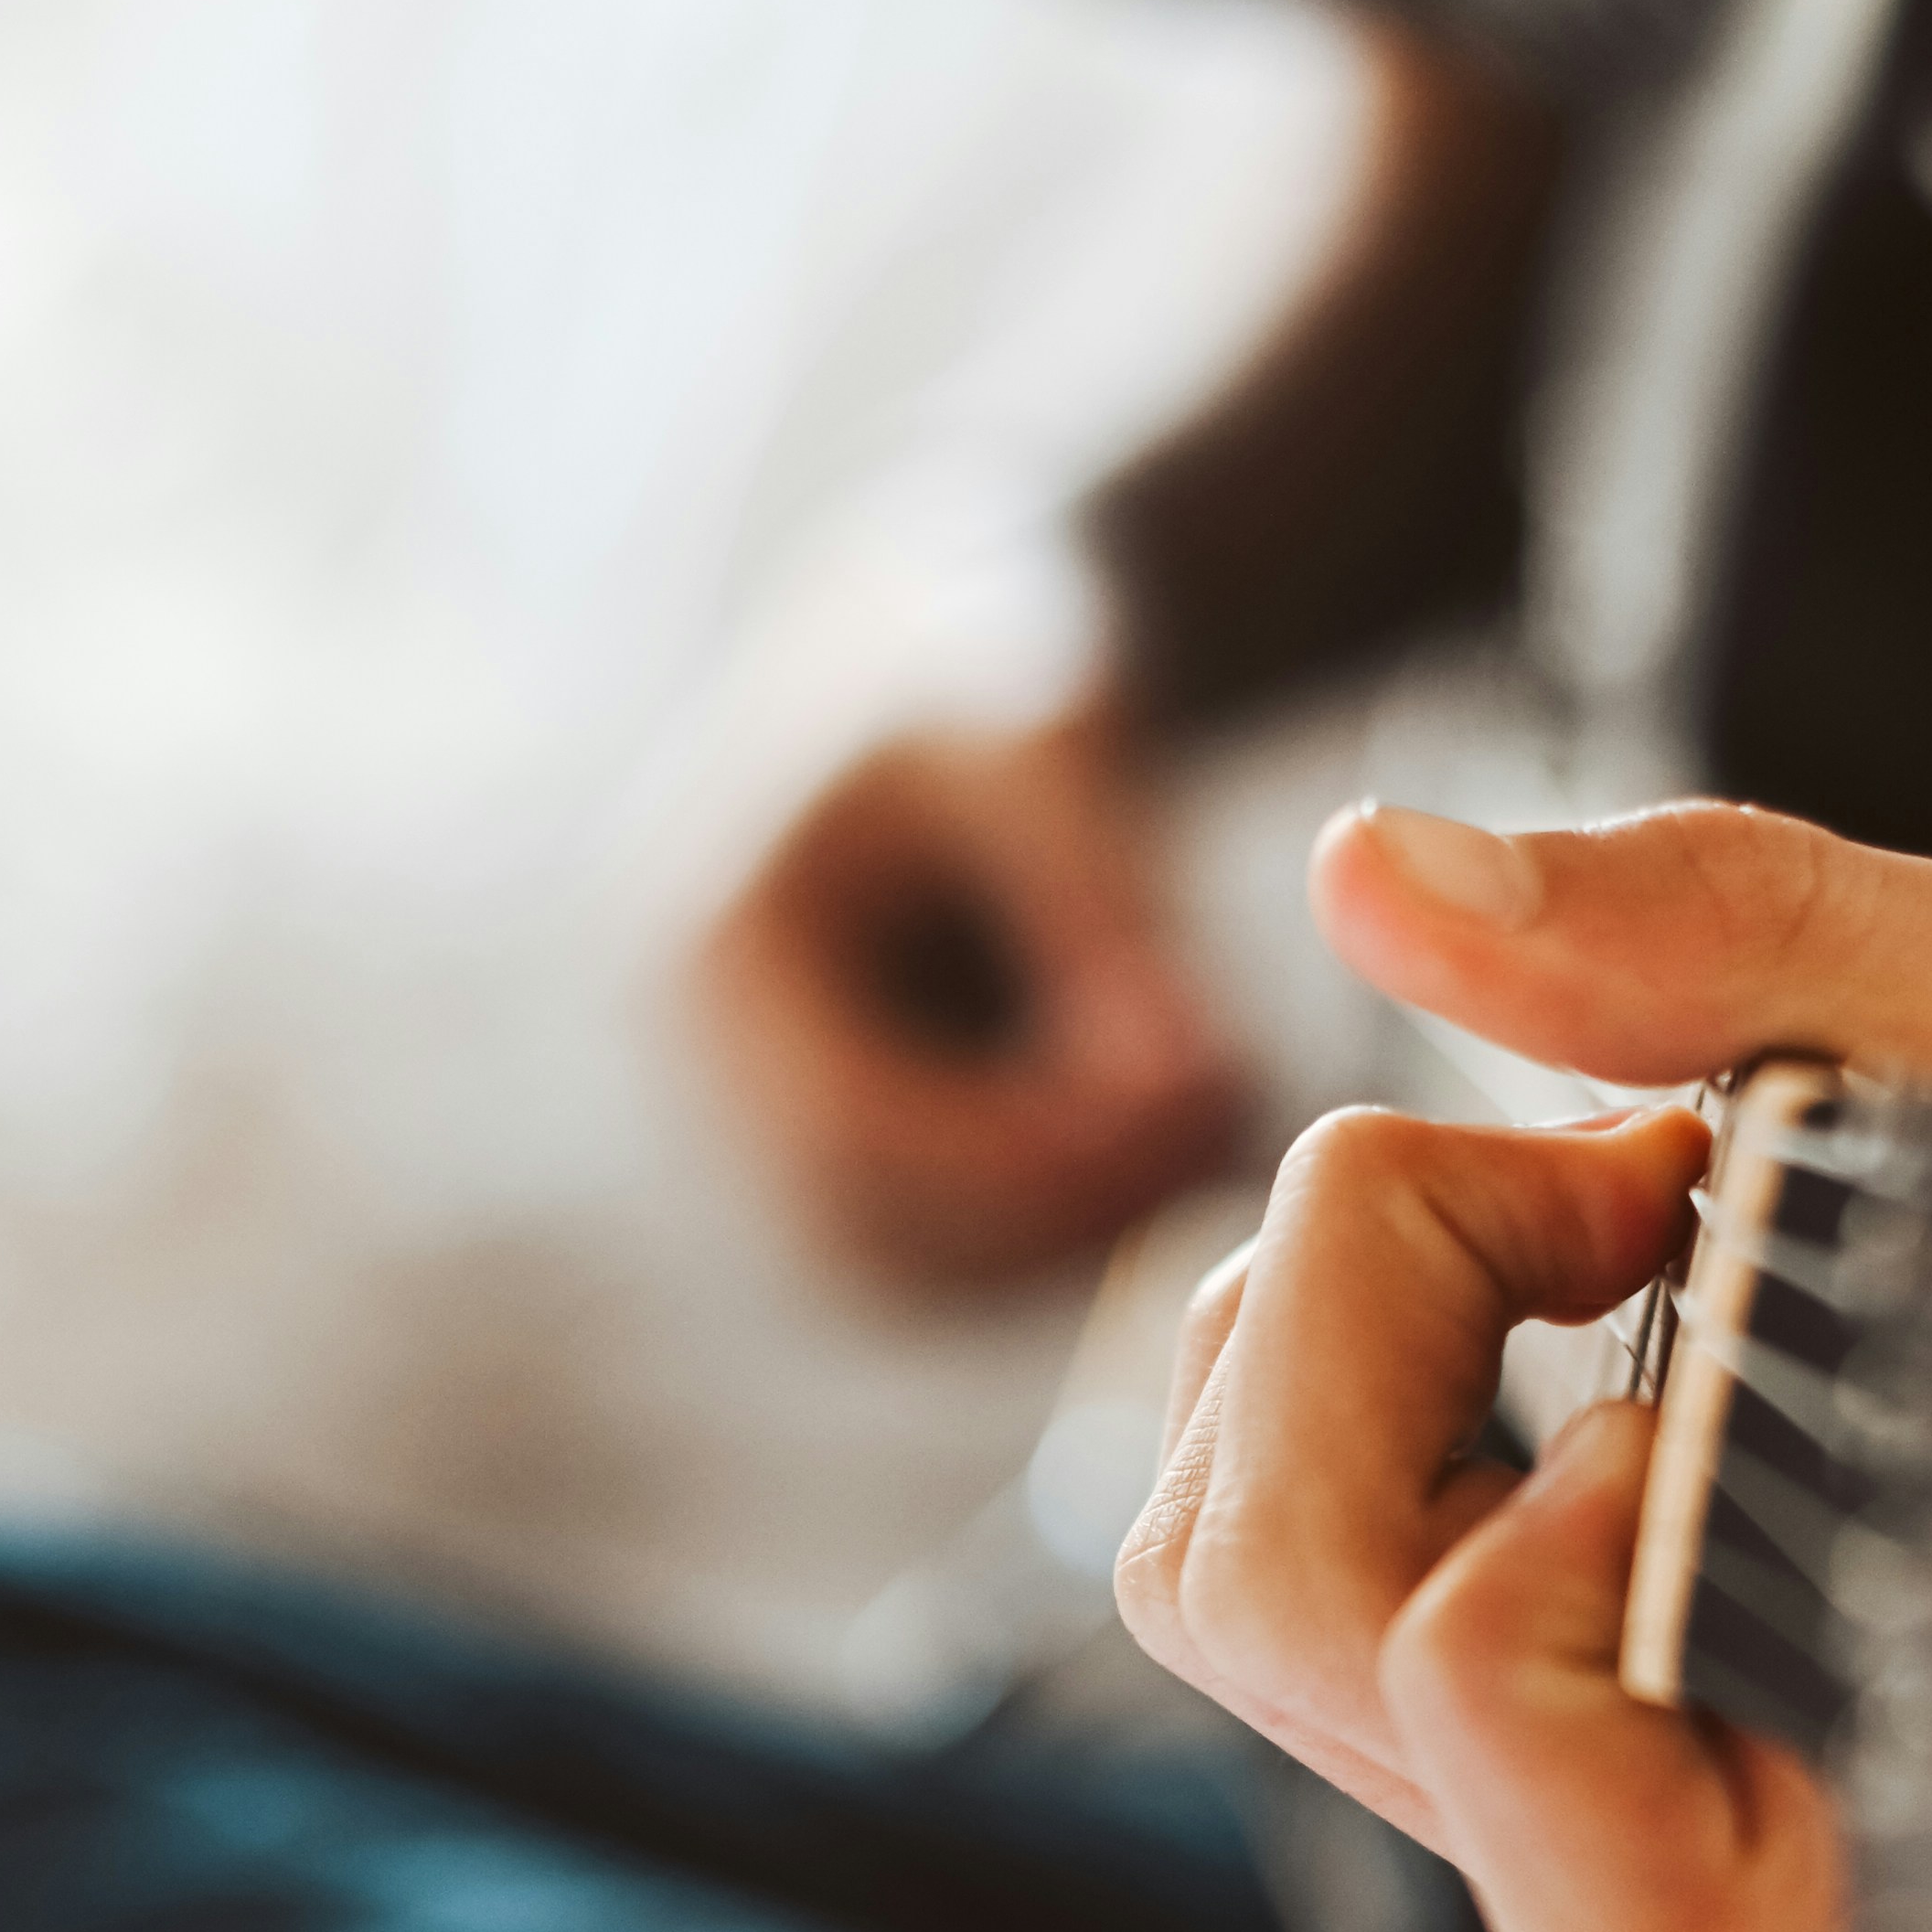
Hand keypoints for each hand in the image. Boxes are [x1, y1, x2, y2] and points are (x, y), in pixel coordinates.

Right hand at [694, 710, 1250, 1295]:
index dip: (1020, 1158)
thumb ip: (1109, 911)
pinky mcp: (842, 1160)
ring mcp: (759, 1126)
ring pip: (921, 1263)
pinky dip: (1071, 1213)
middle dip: (1061, 1203)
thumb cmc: (995, 667)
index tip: (1187, 1108)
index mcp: (710, 951)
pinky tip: (1180, 1122)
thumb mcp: (1050, 741)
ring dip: (1075, 1224)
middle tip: (1228, 1125)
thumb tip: (1190, 1086)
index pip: (845, 1132)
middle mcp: (703, 1067)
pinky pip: (956, 1248)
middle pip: (873, 1226)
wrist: (952, 668)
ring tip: (1222, 1106)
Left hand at [1117, 790, 1931, 1931]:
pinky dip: (1329, 1320)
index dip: (1554, 1607)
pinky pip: (1228, 1509)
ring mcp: (1537, 1786)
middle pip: (1286, 1631)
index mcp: (1905, 1844)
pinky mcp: (1448, 1687)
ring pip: (1209, 1572)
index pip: (1615, 1930)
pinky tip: (1537, 1268)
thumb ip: (1729, 942)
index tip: (1694, 1376)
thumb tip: (1372, 875)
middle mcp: (1688, 1872)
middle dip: (1384, 1301)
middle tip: (1625, 1188)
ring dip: (1345, 1302)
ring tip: (1600, 1214)